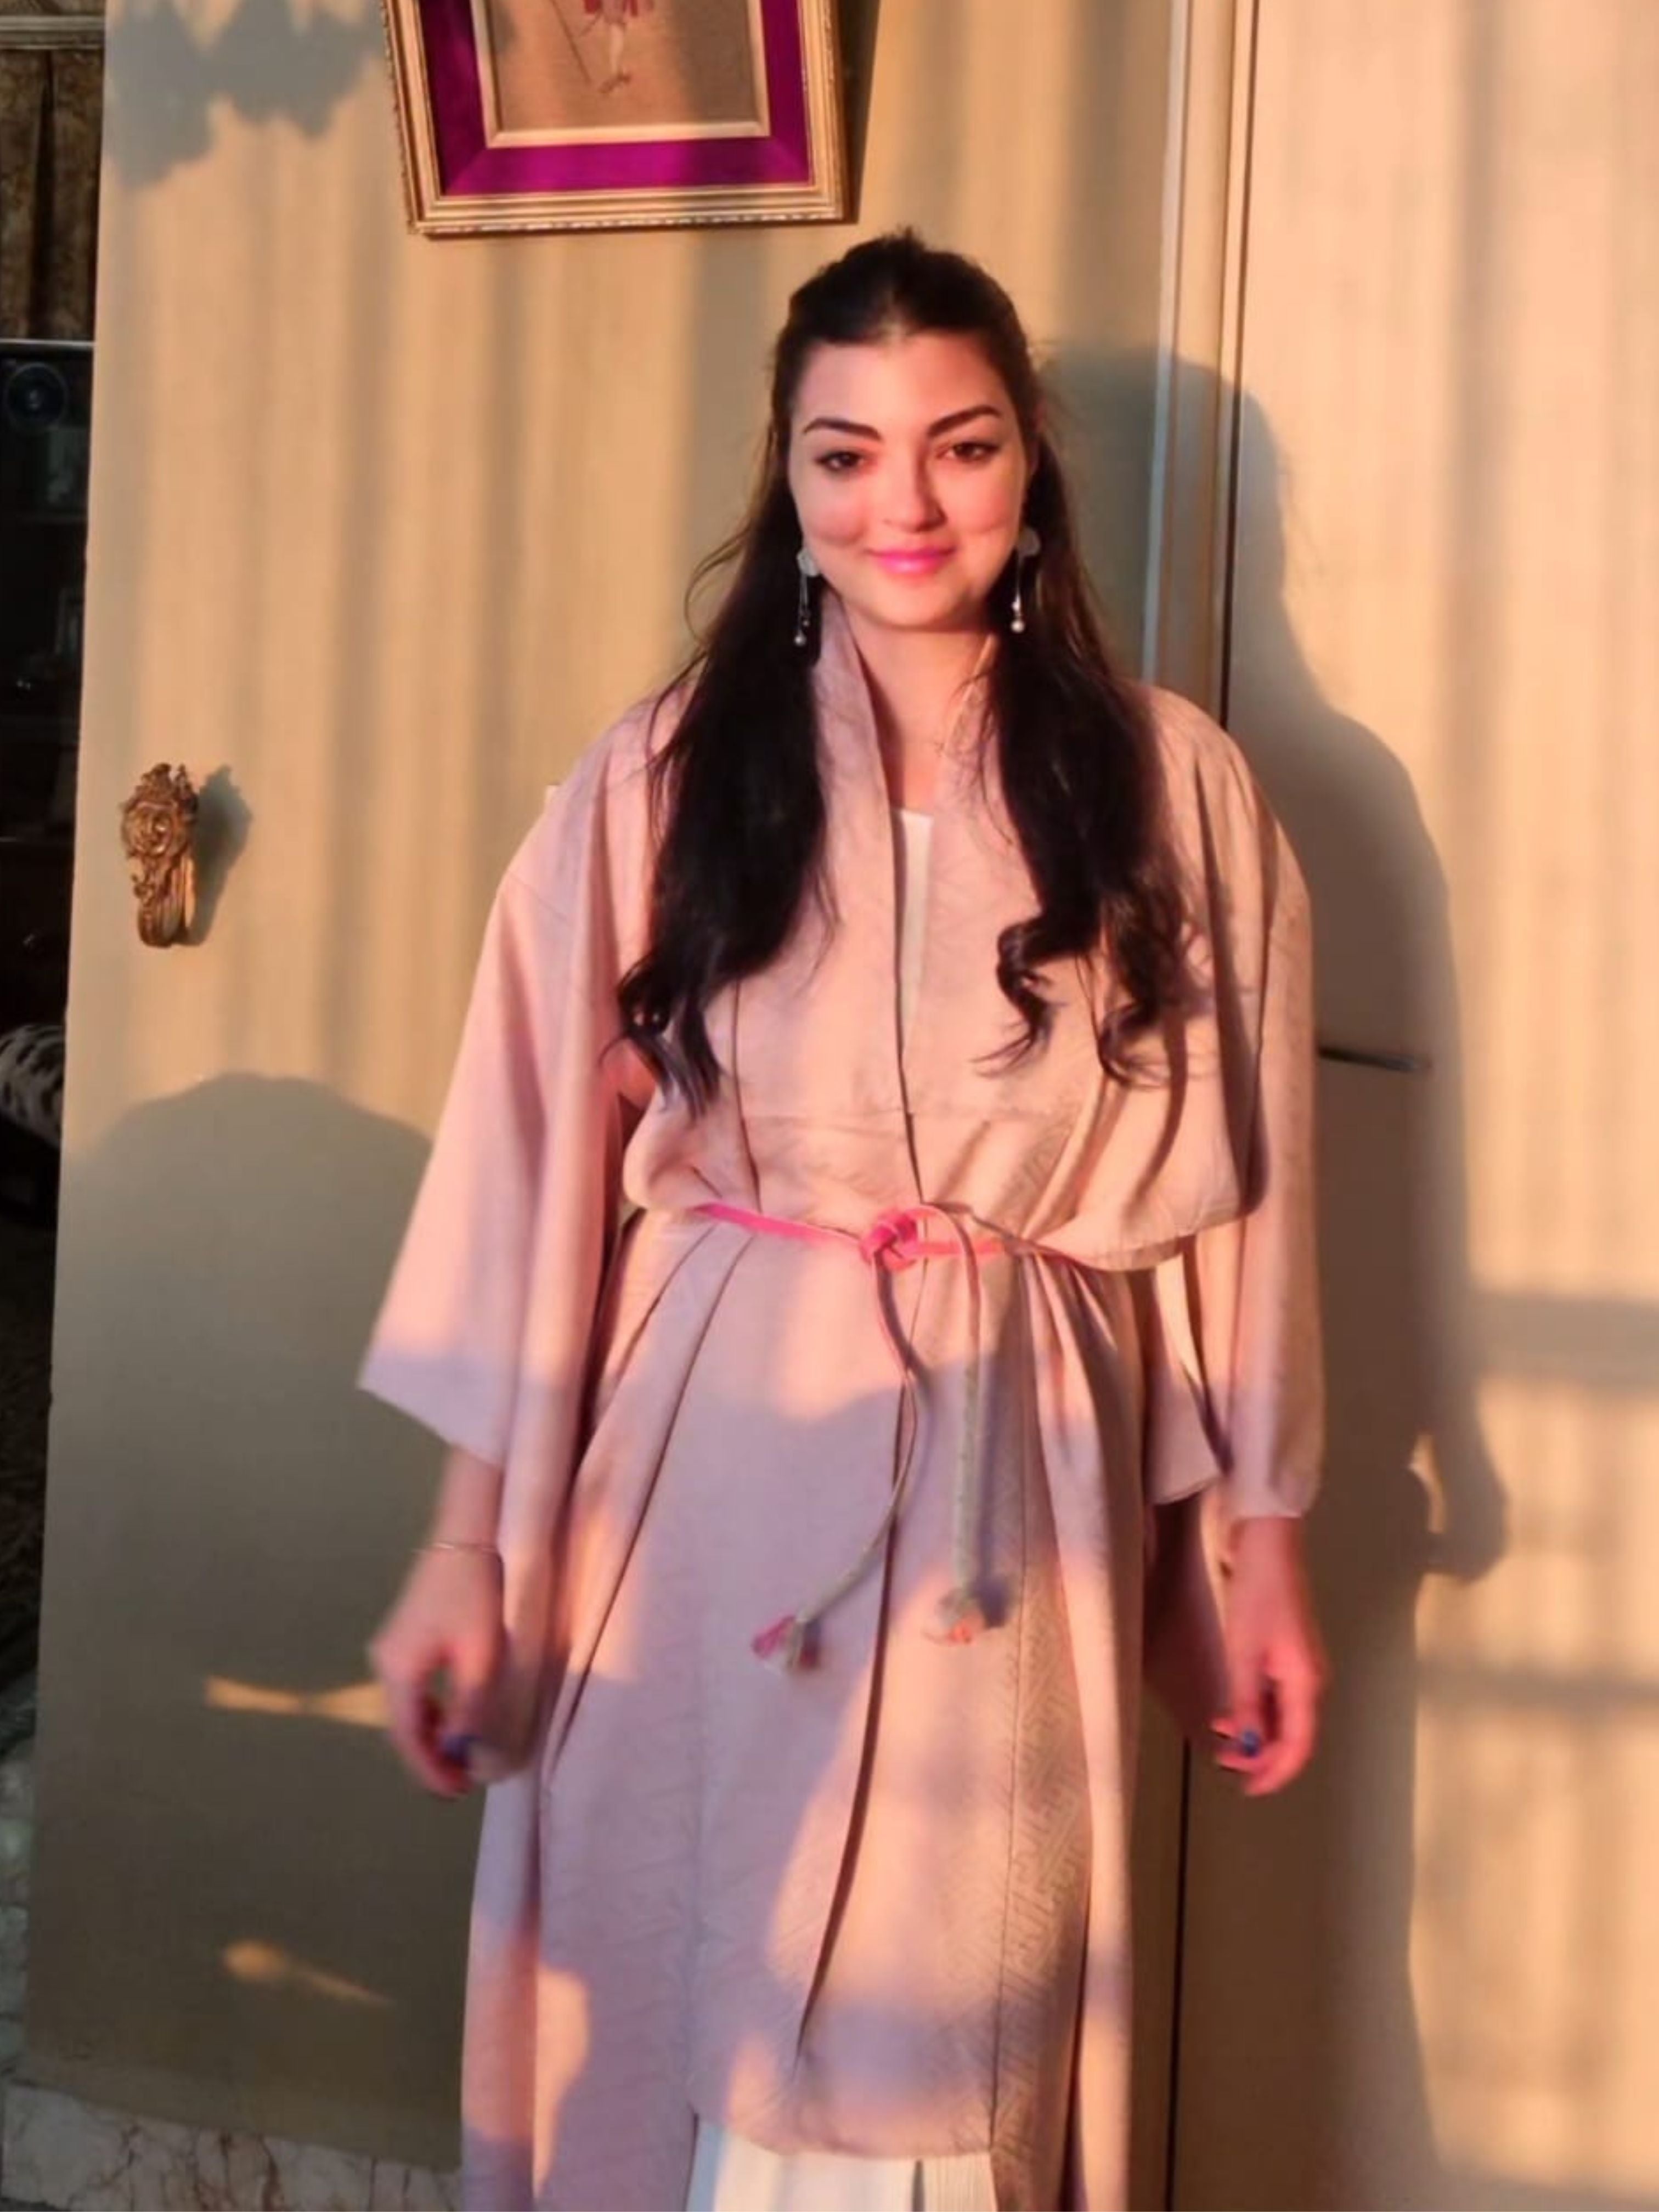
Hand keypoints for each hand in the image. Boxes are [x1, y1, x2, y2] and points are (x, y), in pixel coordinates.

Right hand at [368, 1546, 504, 1797]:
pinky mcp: (403, 1638)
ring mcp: (390, 1649)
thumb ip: (469, 1707)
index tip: (456, 1793)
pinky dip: (429, 1713)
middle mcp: (384, 1663)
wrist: (465, 1535)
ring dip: (430, 1738)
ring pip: (406, 1709)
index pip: (406, 1737)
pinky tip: (452, 1722)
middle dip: (429, 1759)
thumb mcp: (480, 1655)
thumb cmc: (475, 1592)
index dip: (429, 1770)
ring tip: (461, 1761)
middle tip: (461, 1785)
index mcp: (398, 1670)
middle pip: (401, 1726)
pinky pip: (413, 1689)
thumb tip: (462, 1753)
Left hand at [1212, 1515, 1326, 1796]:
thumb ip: (1247, 1703)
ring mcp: (1302, 1668)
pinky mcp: (1289, 1655)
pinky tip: (1232, 1715)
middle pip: (1294, 1738)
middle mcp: (1311, 1682)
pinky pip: (1278, 1700)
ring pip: (1285, 1720)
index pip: (1299, 1747)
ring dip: (1257, 1738)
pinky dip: (1257, 1715)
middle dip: (1262, 1759)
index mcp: (1307, 1684)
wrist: (1269, 1545)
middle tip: (1224, 1765)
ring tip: (1223, 1743)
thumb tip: (1249, 1749)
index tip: (1246, 1790)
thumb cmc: (1257, 1595)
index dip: (1275, 1774)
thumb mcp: (1244, 1652)